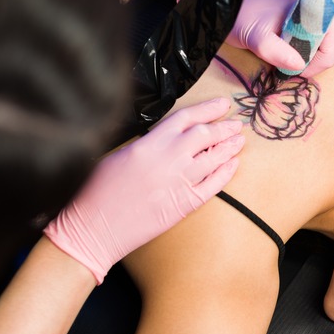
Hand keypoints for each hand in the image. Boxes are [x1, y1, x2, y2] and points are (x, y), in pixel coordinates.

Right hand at [44, 98, 243, 282]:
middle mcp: (168, 158)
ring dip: (230, 147)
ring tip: (239, 141)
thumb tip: (165, 138)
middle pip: (205, 135)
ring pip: (214, 158)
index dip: (208, 109)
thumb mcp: (118, 154)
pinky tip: (234, 164)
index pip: (186, 117)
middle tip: (236, 124)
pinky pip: (214, 185)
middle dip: (224, 127)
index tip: (222, 105)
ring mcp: (179, 182)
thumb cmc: (96, 191)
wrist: (93, 228)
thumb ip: (146, 143)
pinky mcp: (184, 205)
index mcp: (149, 142)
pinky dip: (227, 173)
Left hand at [224, 0, 333, 77]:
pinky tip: (288, 59)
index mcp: (307, 8)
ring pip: (326, 44)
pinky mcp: (301, 27)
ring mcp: (307, 18)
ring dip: (314, 59)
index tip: (302, 69)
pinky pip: (315, 43)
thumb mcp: (256, 37)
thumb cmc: (240, 18)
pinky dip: (306, 56)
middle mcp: (312, 11)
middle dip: (320, 60)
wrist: (227, 11)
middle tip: (297, 70)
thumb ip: (276, 50)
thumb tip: (299, 65)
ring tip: (292, 64)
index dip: (323, 58)